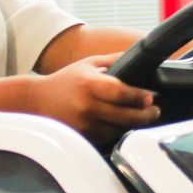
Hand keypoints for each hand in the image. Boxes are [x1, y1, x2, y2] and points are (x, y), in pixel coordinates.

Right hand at [27, 54, 159, 143]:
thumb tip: (140, 54)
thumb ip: (114, 60)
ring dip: (133, 124)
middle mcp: (87, 106)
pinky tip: (122, 123)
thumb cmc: (66, 80)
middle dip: (145, 115)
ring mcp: (85, 125)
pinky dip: (118, 131)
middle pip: (126, 116)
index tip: (150, 97)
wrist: (38, 101)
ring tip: (141, 116)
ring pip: (119, 129)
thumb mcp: (88, 64)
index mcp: (90, 84)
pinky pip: (108, 137)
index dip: (139, 96)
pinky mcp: (83, 137)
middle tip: (154, 111)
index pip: (121, 92)